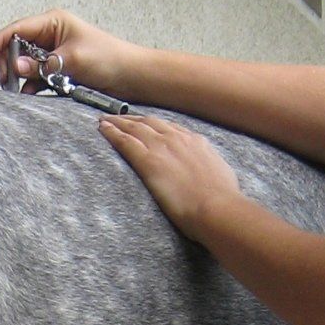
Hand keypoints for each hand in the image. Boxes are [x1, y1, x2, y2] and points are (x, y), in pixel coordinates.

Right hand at [0, 8, 130, 96]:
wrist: (131, 77)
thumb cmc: (108, 59)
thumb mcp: (72, 60)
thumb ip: (43, 65)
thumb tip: (16, 67)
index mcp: (53, 22)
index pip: (17, 29)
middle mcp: (50, 35)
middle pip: (17, 48)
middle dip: (9, 63)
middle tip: (7, 80)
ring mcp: (53, 53)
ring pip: (25, 65)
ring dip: (20, 77)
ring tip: (16, 90)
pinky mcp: (58, 70)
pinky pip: (36, 77)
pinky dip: (31, 86)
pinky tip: (29, 95)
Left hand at [99, 112, 241, 240]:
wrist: (216, 207)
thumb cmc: (222, 198)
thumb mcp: (220, 173)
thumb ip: (209, 166)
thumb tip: (208, 168)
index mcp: (195, 142)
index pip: (169, 128)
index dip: (153, 125)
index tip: (144, 125)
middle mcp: (177, 139)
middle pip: (149, 123)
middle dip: (133, 119)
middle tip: (118, 118)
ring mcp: (162, 148)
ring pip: (134, 128)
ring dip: (117, 122)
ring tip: (104, 120)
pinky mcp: (148, 161)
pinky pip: (125, 142)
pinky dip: (111, 133)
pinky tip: (102, 129)